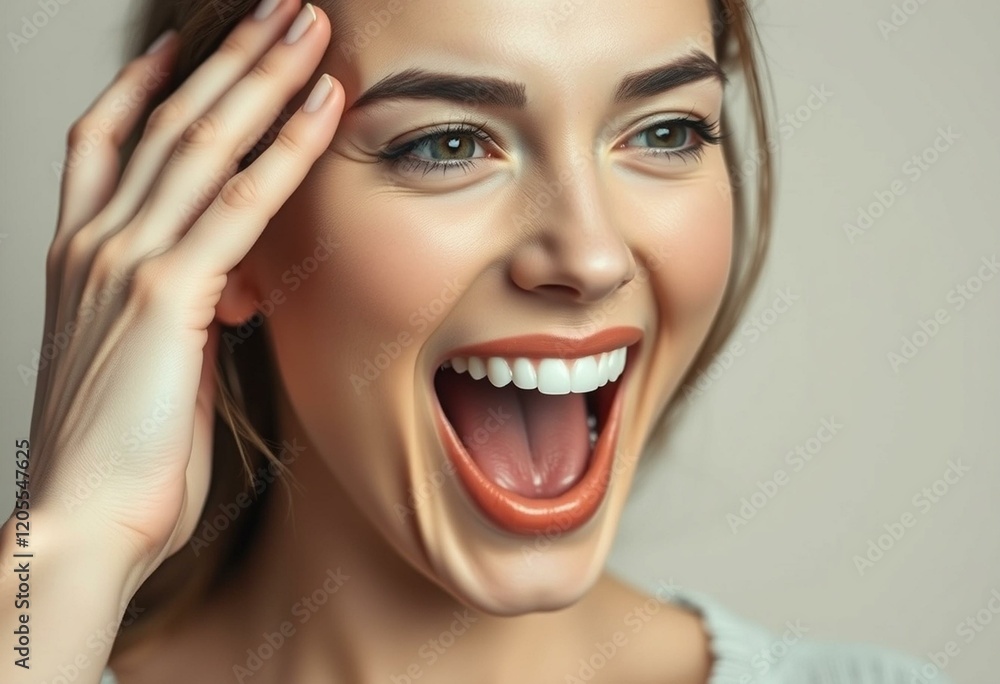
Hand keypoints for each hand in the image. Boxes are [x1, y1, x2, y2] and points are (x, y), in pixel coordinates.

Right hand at [24, 0, 341, 583]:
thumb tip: (229, 290)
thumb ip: (183, 312)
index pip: (106, 143)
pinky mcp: (168, 294)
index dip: (144, 86)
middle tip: (279, 8)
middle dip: (228, 57)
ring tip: (309, 24)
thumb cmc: (123, 456)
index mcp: (81, 256)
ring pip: (203, 141)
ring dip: (262, 75)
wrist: (84, 522)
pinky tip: (322, 106)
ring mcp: (126, 261)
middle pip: (167, 120)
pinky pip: (238, 200)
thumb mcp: (149, 365)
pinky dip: (284, 148)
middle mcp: (95, 242)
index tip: (182, 46)